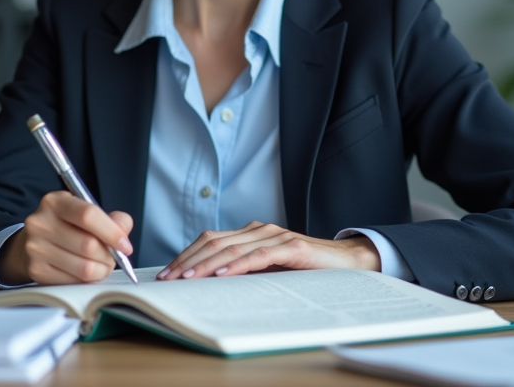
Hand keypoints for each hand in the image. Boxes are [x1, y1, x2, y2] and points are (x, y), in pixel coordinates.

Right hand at [0, 191, 133, 285]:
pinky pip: (74, 281)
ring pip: (84, 268)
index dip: (112, 232)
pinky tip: (84, 272)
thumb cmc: (66, 226)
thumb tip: (123, 231)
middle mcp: (40, 223)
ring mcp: (35, 248)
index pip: (88, 215)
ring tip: (100, 265)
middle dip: (109, 256)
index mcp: (55, 202)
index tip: (125, 246)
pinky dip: (86, 280)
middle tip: (113, 258)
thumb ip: (111, 219)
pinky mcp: (36, 271)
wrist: (32, 242)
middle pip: (88, 245)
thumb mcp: (85, 212)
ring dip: (100, 270)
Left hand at [157, 221, 379, 279]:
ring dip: (206, 264)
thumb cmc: (304, 269)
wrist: (346, 262)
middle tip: (169, 278)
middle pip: (215, 242)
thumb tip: (206, 283)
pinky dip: (237, 264)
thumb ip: (243, 269)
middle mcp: (260, 229)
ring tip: (187, 278)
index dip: (187, 255)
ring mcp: (275, 236)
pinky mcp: (292, 247)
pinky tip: (222, 274)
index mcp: (251, 233)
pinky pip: (258, 256)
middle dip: (189, 261)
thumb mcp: (268, 269)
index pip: (210, 240)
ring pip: (232, 248)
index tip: (168, 273)